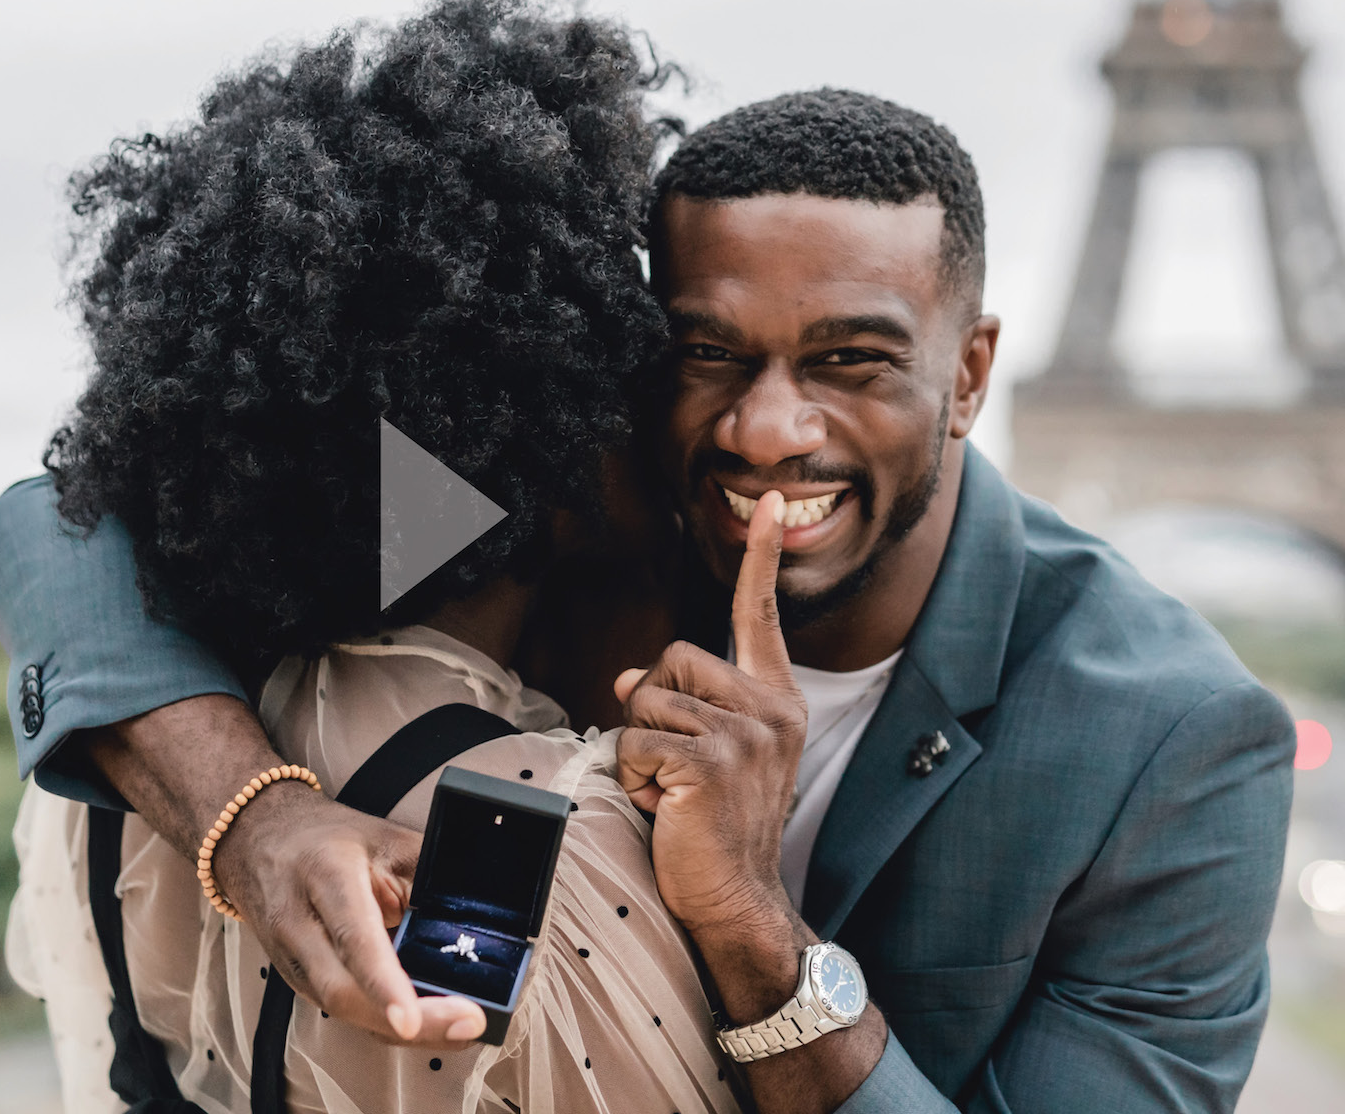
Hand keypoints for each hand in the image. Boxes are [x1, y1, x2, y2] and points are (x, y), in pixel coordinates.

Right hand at [87, 696, 485, 1047]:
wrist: (256, 839)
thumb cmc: (327, 838)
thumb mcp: (385, 837)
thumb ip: (431, 872)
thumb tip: (486, 912)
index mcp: (324, 875)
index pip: (352, 935)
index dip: (381, 982)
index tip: (409, 1019)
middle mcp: (298, 923)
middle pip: (344, 992)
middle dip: (408, 1022)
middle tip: (468, 1025)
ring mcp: (291, 960)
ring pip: (345, 1013)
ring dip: (404, 1031)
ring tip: (460, 1029)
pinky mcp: (296, 981)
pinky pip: (345, 1013)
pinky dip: (386, 1024)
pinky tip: (427, 1025)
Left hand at [613, 492, 811, 1010]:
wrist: (736, 896)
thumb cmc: (715, 825)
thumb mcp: (705, 755)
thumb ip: (680, 708)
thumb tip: (626, 681)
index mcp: (775, 700)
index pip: (760, 617)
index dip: (759, 560)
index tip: (766, 505)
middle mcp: (770, 708)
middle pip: (673, 656)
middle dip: (652, 706)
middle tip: (674, 764)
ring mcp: (745, 733)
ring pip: (647, 699)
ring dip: (640, 748)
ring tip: (672, 791)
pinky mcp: (711, 759)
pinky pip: (635, 739)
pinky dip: (634, 774)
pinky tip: (665, 805)